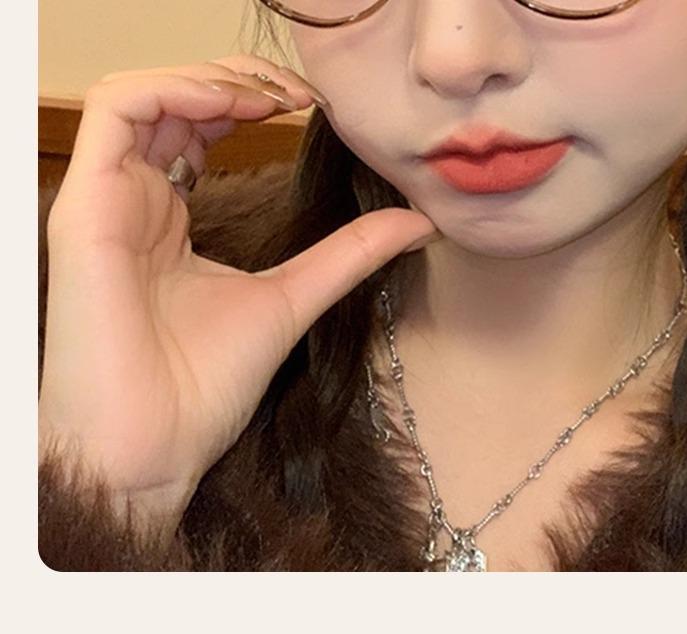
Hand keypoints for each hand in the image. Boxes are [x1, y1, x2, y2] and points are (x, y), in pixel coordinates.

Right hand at [38, 55, 439, 525]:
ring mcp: (106, 201)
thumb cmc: (202, 388)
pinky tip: (235, 104)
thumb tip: (417, 222)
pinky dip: (176, 89)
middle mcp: (133, 202)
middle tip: (299, 91)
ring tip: (272, 95)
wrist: (155, 448)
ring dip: (210, 78)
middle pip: (171, 102)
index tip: (311, 108)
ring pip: (140, 95)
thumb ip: (349, 255)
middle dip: (236, 80)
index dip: (249, 102)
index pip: (196, 131)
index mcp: (168, 221)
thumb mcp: (294, 299)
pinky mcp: (86, 205)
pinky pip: (117, 112)